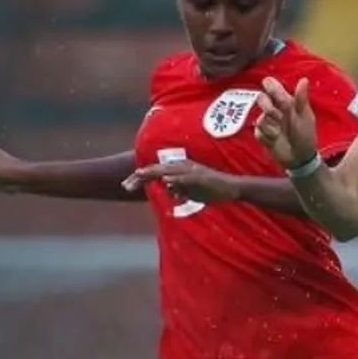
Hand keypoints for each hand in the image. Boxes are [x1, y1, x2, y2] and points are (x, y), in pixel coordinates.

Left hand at [122, 160, 239, 203]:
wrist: (232, 188)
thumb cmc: (212, 190)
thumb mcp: (191, 191)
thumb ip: (179, 189)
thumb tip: (169, 190)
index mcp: (179, 169)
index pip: (155, 172)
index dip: (140, 178)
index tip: (126, 186)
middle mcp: (183, 167)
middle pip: (156, 170)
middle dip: (140, 176)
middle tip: (125, 185)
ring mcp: (191, 171)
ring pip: (167, 171)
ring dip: (152, 173)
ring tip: (138, 175)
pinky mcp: (200, 177)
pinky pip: (184, 177)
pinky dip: (175, 178)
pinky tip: (165, 180)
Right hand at [254, 76, 317, 168]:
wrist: (300, 157)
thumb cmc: (305, 134)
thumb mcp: (305, 116)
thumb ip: (301, 99)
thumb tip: (304, 79)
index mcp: (286, 102)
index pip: (272, 87)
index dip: (270, 85)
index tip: (268, 86)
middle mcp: (274, 109)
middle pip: (261, 98)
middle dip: (266, 105)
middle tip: (276, 114)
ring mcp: (267, 122)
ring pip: (260, 118)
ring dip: (270, 125)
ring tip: (279, 132)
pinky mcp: (261, 134)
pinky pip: (258, 131)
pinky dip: (266, 136)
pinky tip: (274, 140)